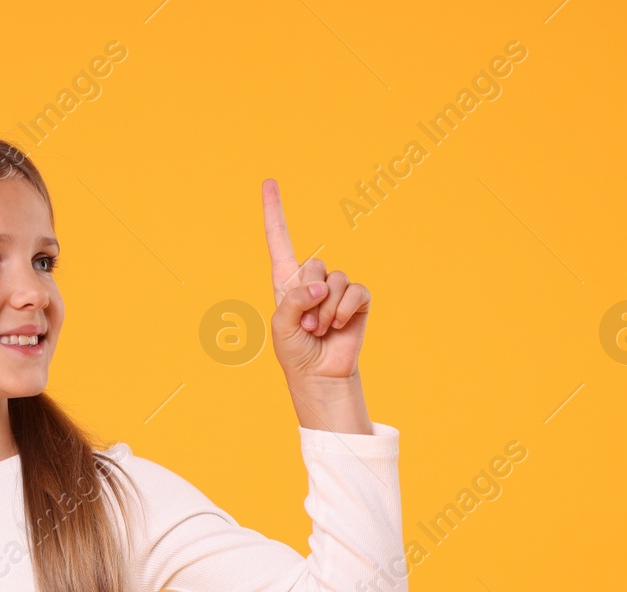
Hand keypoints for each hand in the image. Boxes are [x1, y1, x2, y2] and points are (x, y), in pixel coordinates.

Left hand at [263, 178, 370, 380]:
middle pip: (314, 264)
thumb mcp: (281, 326)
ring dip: (326, 311)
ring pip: (335, 280)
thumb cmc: (295, 352)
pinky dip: (345, 310)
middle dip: (309, 297)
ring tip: (319, 330)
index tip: (269, 181)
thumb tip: (321, 287)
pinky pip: (356, 291)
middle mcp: (312, 280)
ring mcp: (336, 289)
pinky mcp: (358, 300)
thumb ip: (293, 301)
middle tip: (306, 325)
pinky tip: (339, 327)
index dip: (274, 211)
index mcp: (286, 282)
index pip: (278, 240)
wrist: (319, 375)